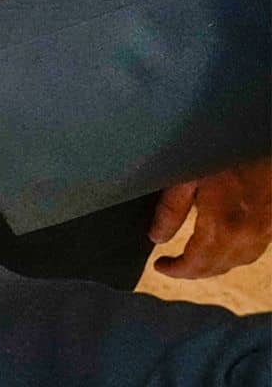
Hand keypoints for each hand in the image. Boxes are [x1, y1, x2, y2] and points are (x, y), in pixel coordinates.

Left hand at [149, 160, 271, 278]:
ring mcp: (264, 233)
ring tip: (193, 260)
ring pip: (236, 262)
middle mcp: (246, 237)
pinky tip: (222, 246)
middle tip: (172, 265)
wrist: (270, 144)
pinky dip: (233, 256)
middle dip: (192, 271)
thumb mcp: (189, 176)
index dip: (176, 270)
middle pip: (216, 268)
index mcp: (222, 227)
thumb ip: (171, 209)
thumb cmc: (228, 155)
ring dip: (213, 266)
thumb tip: (156, 237)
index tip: (160, 266)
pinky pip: (252, 251)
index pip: (196, 264)